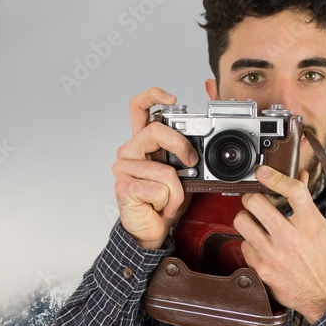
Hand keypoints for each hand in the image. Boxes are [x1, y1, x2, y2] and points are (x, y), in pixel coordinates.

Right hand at [112, 87, 197, 249]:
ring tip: (168, 199)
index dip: (154, 96)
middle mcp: (130, 150)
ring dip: (177, 191)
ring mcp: (124, 168)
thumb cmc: (164, 200)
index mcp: (143, 142)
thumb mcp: (182, 173)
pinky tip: (159, 206)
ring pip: (165, 170)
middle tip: (191, 161)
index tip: (174, 99)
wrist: (151, 229)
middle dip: (181, 146)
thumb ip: (186, 156)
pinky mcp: (124, 186)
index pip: (139, 107)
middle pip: (156, 130)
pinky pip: (160, 189)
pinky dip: (169, 202)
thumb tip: (201, 147)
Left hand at [234, 166, 325, 323]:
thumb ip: (306, 199)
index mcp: (309, 224)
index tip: (263, 172)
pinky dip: (250, 243)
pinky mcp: (261, 268)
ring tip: (254, 223)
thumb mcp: (319, 225)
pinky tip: (260, 246)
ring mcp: (274, 254)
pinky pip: (244, 245)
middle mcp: (291, 237)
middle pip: (256, 202)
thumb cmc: (318, 256)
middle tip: (254, 201)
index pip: (294, 191)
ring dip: (246, 219)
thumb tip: (301, 174)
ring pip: (242, 221)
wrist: (318, 292)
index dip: (275, 177)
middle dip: (251, 197)